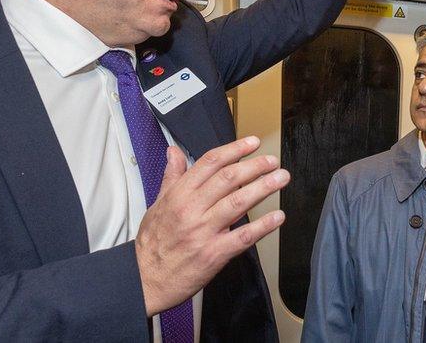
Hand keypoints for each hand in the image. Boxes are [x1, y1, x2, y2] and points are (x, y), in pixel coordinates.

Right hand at [135, 136, 288, 315]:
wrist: (145, 280)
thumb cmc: (153, 244)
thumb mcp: (157, 204)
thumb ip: (172, 177)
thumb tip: (174, 153)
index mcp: (179, 195)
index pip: (210, 164)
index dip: (234, 150)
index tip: (252, 143)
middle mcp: (192, 210)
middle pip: (228, 179)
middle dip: (254, 166)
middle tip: (272, 161)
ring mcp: (203, 231)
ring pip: (237, 202)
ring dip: (263, 188)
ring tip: (280, 179)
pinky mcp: (213, 254)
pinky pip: (242, 237)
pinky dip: (262, 226)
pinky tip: (277, 217)